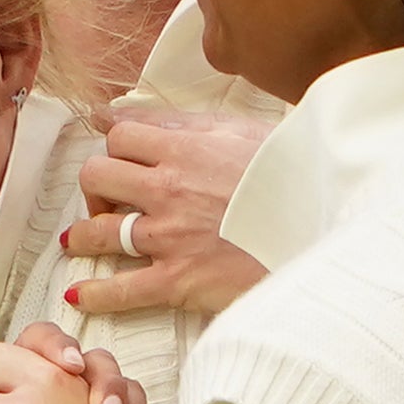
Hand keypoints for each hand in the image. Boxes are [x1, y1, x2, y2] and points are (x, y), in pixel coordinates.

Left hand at [62, 110, 275, 319]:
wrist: (323, 227)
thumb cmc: (290, 179)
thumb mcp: (242, 132)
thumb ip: (183, 121)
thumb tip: (126, 110)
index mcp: (186, 149)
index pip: (120, 136)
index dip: (115, 146)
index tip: (122, 160)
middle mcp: (169, 190)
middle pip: (97, 177)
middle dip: (95, 188)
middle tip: (107, 200)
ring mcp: (170, 237)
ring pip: (98, 232)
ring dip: (83, 236)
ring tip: (81, 240)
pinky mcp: (178, 280)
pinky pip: (121, 288)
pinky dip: (95, 293)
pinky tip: (80, 293)